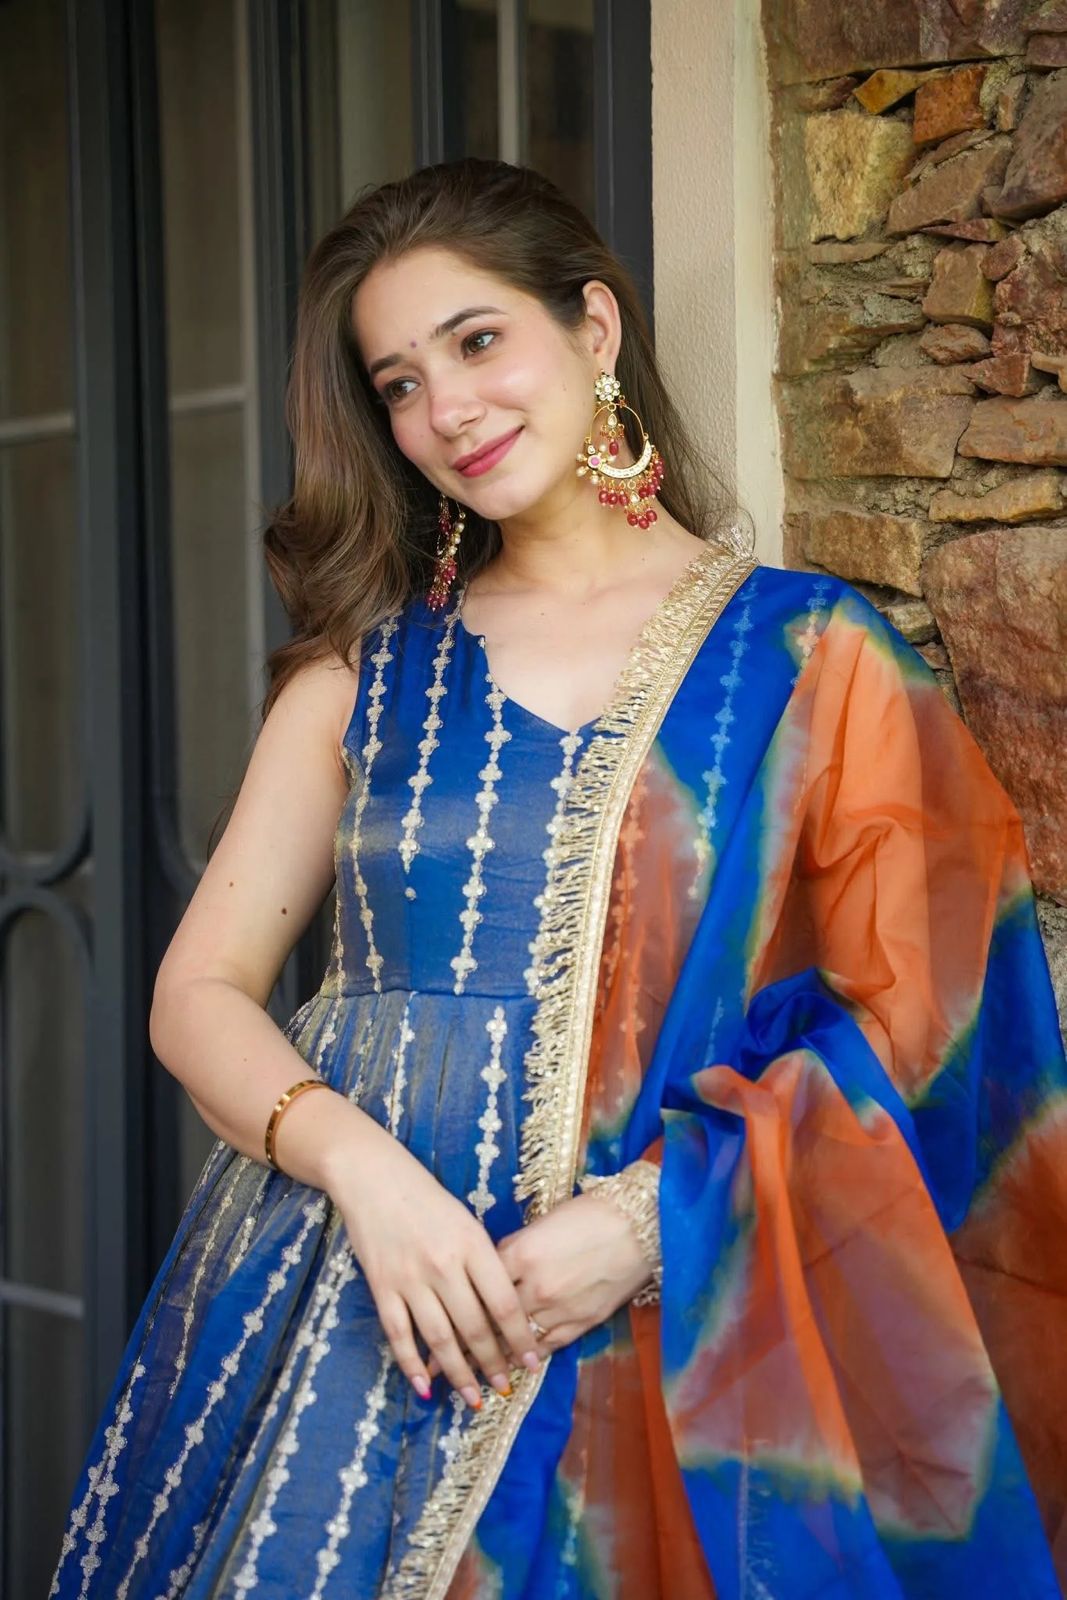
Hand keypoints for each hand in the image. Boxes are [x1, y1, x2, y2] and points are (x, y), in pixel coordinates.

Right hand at [327, 1126, 540, 1408]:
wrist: (373, 1177)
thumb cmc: (426, 1197)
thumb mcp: (466, 1220)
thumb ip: (483, 1261)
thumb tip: (503, 1309)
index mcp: (472, 1244)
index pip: (504, 1302)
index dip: (520, 1337)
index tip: (531, 1361)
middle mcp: (444, 1265)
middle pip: (475, 1327)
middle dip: (493, 1363)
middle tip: (505, 1387)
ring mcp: (410, 1278)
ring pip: (440, 1339)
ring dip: (459, 1374)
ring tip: (474, 1398)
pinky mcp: (382, 1287)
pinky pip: (399, 1334)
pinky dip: (412, 1364)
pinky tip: (424, 1386)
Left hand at [425, 1190, 653, 1377]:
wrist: (640, 1226)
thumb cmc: (590, 1214)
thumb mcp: (543, 1224)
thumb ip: (513, 1250)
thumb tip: (489, 1269)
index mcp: (519, 1254)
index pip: (475, 1286)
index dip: (451, 1308)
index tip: (429, 1324)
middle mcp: (533, 1286)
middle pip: (487, 1322)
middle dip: (457, 1349)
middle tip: (432, 1371)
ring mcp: (557, 1309)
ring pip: (513, 1343)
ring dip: (489, 1363)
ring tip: (464, 1381)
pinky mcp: (580, 1323)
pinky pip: (544, 1347)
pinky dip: (525, 1359)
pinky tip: (510, 1370)